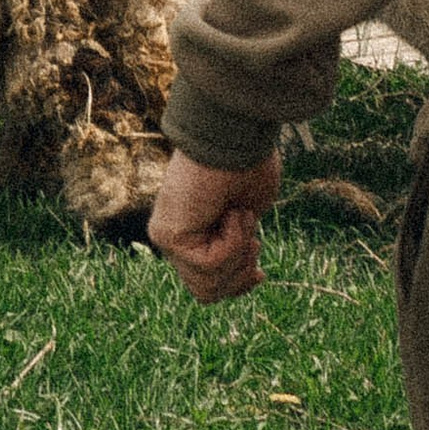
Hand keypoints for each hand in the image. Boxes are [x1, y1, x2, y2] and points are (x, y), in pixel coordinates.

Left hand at [147, 147, 283, 302]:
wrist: (237, 137)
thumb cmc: (247, 165)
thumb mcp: (249, 217)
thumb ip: (239, 247)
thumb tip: (249, 276)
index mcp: (193, 232)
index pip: (206, 283)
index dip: (236, 284)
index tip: (260, 273)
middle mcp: (174, 238)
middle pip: (206, 292)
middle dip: (239, 274)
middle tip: (253, 242)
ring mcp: (168, 238)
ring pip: (208, 285)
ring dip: (237, 254)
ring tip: (238, 217)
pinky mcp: (168, 236)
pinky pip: (209, 265)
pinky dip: (232, 241)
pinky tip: (231, 212)